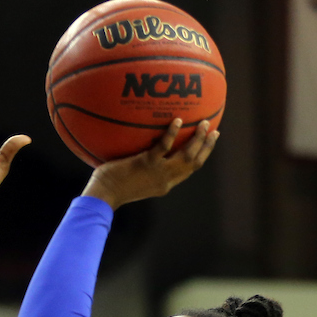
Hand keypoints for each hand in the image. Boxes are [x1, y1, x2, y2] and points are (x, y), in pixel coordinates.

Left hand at [82, 119, 218, 209]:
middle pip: (194, 162)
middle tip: (214, 130)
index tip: (208, 143)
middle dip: (207, 146)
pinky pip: (164, 146)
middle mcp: (166, 180)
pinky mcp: (146, 163)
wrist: (103, 196)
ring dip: (198, 139)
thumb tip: (144, 151)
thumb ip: (144, 169)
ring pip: (186, 155)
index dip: (201, 156)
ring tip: (204, 123)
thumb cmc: (112, 187)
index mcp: (164, 185)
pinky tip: (178, 120)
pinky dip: (172, 133)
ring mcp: (157, 172)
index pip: (188, 170)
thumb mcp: (135, 181)